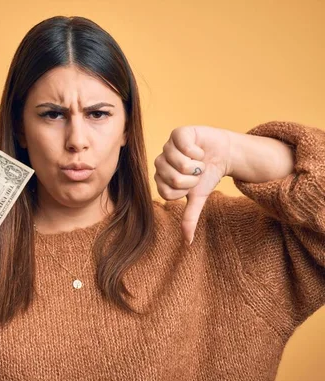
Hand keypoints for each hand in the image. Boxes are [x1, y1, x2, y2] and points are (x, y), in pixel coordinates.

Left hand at [154, 126, 234, 244]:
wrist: (224, 154)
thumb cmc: (207, 175)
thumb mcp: (199, 197)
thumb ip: (189, 217)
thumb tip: (187, 242)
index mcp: (161, 178)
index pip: (166, 193)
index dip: (185, 191)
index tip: (192, 185)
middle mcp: (161, 162)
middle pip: (173, 179)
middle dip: (192, 179)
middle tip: (197, 172)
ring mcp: (168, 146)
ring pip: (179, 164)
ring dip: (197, 165)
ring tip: (199, 161)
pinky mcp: (179, 133)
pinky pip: (184, 146)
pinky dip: (197, 152)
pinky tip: (199, 151)